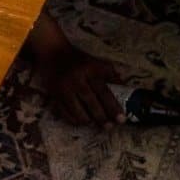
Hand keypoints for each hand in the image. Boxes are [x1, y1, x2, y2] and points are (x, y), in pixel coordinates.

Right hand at [26, 10, 123, 125]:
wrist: (54, 53)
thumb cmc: (80, 60)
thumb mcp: (97, 63)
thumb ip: (111, 75)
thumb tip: (125, 89)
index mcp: (90, 70)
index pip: (104, 92)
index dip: (113, 107)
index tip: (121, 119)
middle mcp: (77, 79)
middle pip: (91, 103)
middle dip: (102, 118)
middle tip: (109, 127)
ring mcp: (64, 88)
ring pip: (77, 111)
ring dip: (88, 120)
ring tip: (95, 124)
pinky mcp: (54, 94)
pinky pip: (64, 112)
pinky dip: (74, 120)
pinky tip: (81, 121)